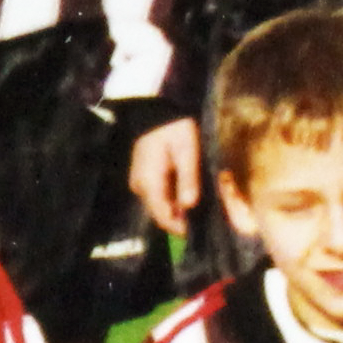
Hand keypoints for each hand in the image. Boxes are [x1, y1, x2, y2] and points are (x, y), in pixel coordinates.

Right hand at [127, 116, 203, 237]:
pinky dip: (171, 199)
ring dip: (176, 209)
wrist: (155, 111)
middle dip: (180, 219)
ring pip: (159, 205)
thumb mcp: (187, 151)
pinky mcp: (143, 177)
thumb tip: (190, 205)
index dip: (179, 228)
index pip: (162, 216)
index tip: (197, 231)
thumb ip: (188, 178)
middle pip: (160, 213)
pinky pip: (157, 195)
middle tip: (202, 218)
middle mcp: (140, 186)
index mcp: (150, 182)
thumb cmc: (174, 128)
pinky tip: (186, 193)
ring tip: (197, 205)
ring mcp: (140, 182)